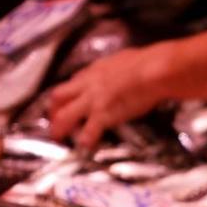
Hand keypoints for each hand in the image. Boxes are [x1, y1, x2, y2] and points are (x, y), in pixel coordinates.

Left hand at [46, 44, 174, 151]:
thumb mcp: (124, 59)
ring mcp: (93, 100)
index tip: (67, 102)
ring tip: (58, 137)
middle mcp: (88, 85)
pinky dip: (86, 140)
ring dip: (59, 127)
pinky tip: (85, 148)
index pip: (72, 83)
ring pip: (65, 114)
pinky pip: (89, 130)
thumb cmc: (147, 63)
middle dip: (53, 110)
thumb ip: (117, 68)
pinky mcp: (104, 114)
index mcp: (94, 71)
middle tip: (53, 120)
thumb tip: (122, 67)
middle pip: (59, 97)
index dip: (67, 95)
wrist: (153, 71)